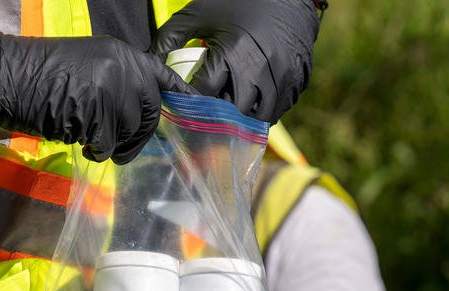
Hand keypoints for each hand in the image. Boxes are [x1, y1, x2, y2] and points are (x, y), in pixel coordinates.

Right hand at [0, 34, 195, 163]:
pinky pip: (110, 144)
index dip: (180, 96)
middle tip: (121, 146)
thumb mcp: (91, 67)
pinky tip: (84, 144)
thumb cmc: (42, 74)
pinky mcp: (98, 114)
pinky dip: (98, 150)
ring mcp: (112, 91)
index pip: (164, 76)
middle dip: (139, 135)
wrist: (7, 75)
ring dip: (114, 144)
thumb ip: (120, 83)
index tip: (194, 108)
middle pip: (149, 113)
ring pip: (129, 131)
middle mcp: (123, 70)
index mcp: (123, 55)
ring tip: (92, 140)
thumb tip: (141, 111)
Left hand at [150, 0, 318, 122]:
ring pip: (259, 118)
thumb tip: (150, 65)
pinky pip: (279, 110)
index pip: (206, 95)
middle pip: (233, 113)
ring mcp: (283, 77)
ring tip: (230, 117)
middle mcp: (259, 69)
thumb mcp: (199, 14)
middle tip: (207, 119)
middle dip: (219, 119)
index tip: (185, 109)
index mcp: (232, 52)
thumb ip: (170, 38)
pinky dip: (264, 114)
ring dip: (243, 122)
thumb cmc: (237, 3)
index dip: (192, 105)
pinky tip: (251, 107)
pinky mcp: (298, 81)